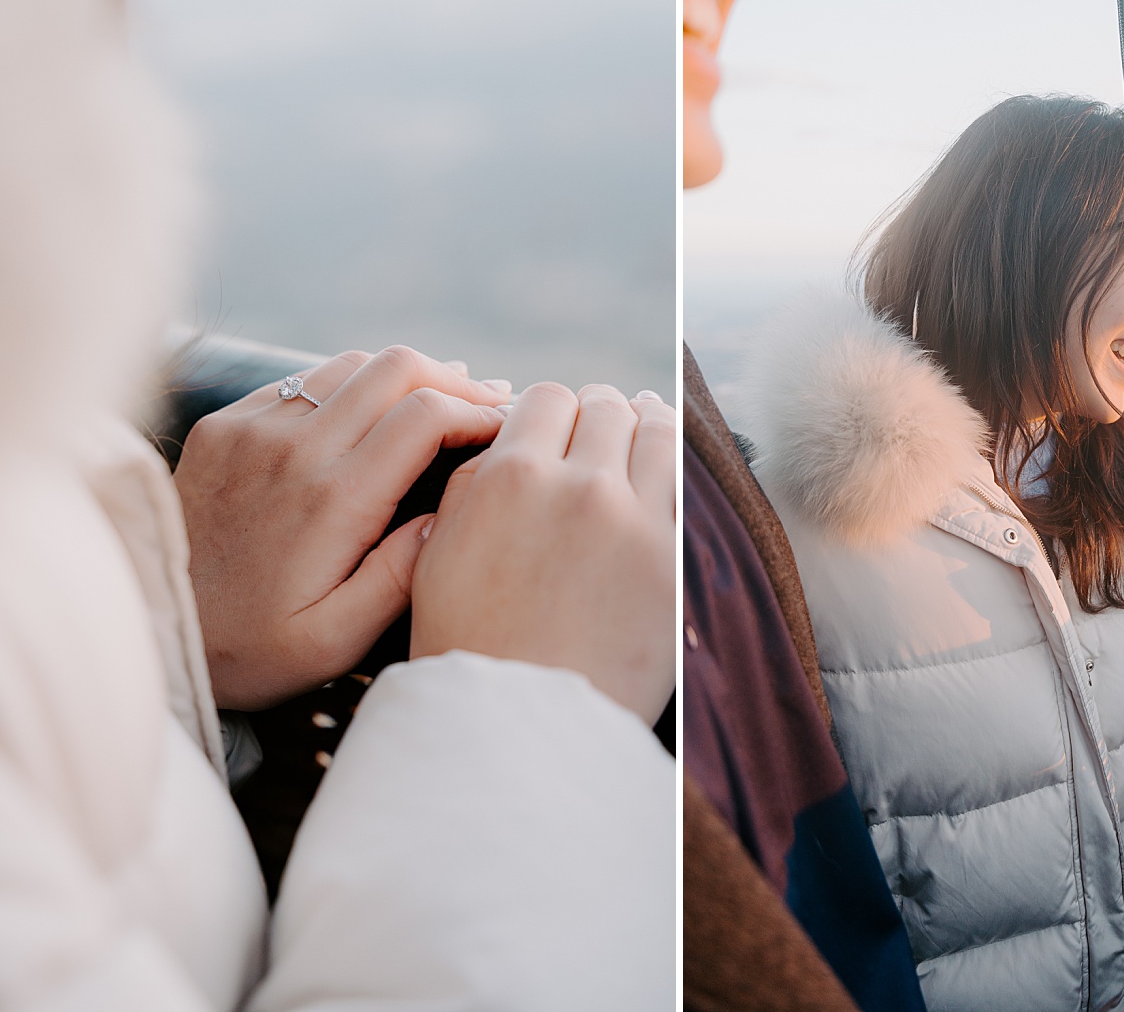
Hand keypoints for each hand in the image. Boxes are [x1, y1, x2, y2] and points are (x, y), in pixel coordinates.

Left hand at [176, 346, 513, 708]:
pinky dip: (349, 387)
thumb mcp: (334, 640)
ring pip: (351, 364)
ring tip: (437, 405)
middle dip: (454, 381)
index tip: (507, 431)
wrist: (148, 631)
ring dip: (404, 377)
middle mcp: (292, 448)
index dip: (480, 412)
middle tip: (487, 407)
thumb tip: (451, 512)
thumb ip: (401, 576)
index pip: (426, 413)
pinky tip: (368, 417)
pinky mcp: (223, 426)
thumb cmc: (249, 649)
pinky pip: (302, 381)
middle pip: (396, 368)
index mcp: (333, 499)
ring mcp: (252, 429)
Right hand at [409, 383, 676, 723]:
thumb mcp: (435, 554)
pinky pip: (688, 483)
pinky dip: (681, 467)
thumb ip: (469, 485)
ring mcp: (633, 517)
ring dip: (650, 427)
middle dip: (602, 416)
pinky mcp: (673, 554)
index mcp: (508, 476)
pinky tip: (675, 468)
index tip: (560, 429)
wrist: (516, 724)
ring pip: (657, 432)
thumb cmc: (467, 647)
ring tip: (647, 429)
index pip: (545, 399)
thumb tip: (504, 440)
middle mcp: (575, 484)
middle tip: (604, 431)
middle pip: (605, 408)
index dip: (553, 412)